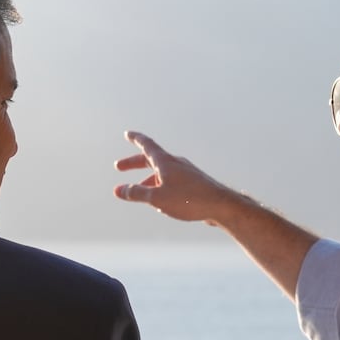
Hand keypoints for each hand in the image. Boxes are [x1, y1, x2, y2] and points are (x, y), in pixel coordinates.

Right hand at [112, 130, 241, 223]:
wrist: (221, 206)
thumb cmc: (189, 200)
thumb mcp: (156, 198)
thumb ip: (136, 193)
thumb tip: (118, 190)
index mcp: (165, 162)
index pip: (147, 145)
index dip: (135, 139)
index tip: (127, 134)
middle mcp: (176, 164)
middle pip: (151, 160)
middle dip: (134, 163)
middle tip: (119, 167)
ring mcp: (186, 173)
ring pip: (162, 173)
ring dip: (148, 180)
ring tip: (139, 193)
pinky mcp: (194, 184)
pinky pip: (172, 183)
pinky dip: (161, 188)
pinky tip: (162, 204)